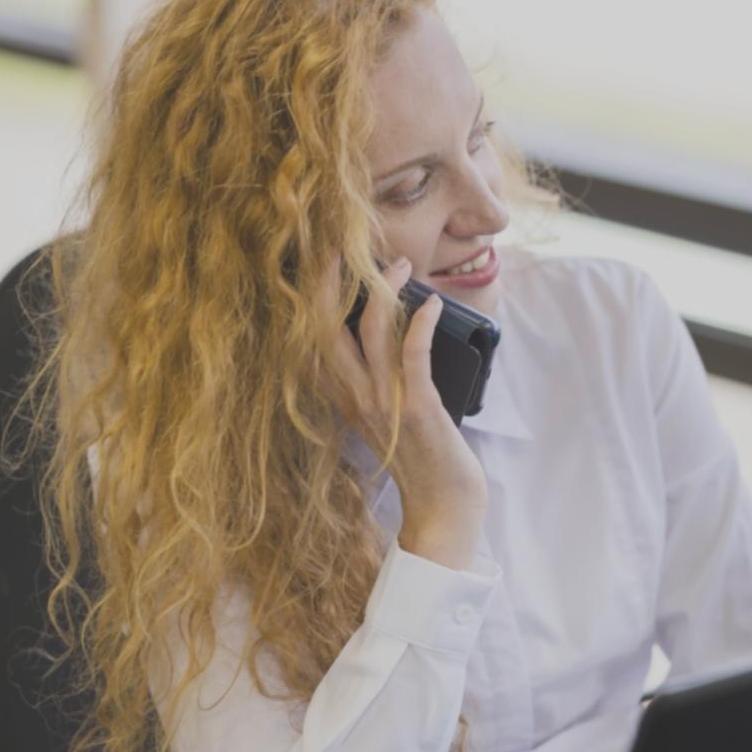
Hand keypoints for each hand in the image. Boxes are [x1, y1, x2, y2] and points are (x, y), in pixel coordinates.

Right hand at [323, 257, 487, 569]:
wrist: (443, 508)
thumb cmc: (423, 458)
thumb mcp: (385, 416)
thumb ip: (374, 380)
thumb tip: (388, 333)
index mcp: (341, 398)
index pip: (311, 339)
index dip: (308, 298)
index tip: (317, 261)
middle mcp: (353, 398)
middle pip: (323, 327)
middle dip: (328, 280)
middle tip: (341, 243)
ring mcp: (383, 403)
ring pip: (368, 331)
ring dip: (386, 290)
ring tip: (403, 266)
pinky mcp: (417, 409)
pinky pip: (411, 356)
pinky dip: (420, 323)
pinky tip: (430, 304)